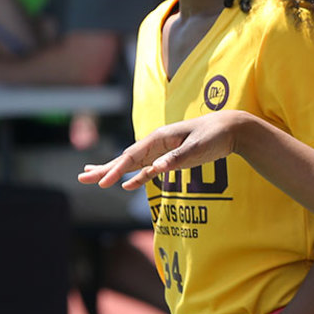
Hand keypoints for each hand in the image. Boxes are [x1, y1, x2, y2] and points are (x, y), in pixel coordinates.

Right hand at [78, 111, 246, 190]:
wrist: (230, 128)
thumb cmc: (215, 136)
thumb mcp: (197, 148)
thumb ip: (176, 158)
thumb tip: (156, 169)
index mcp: (159, 138)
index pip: (132, 156)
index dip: (116, 170)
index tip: (103, 183)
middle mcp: (156, 143)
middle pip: (125, 158)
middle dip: (104, 169)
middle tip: (82, 177)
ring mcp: (162, 150)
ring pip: (132, 163)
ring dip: (113, 171)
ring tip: (93, 177)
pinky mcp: (170, 158)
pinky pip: (147, 169)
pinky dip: (134, 176)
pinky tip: (126, 184)